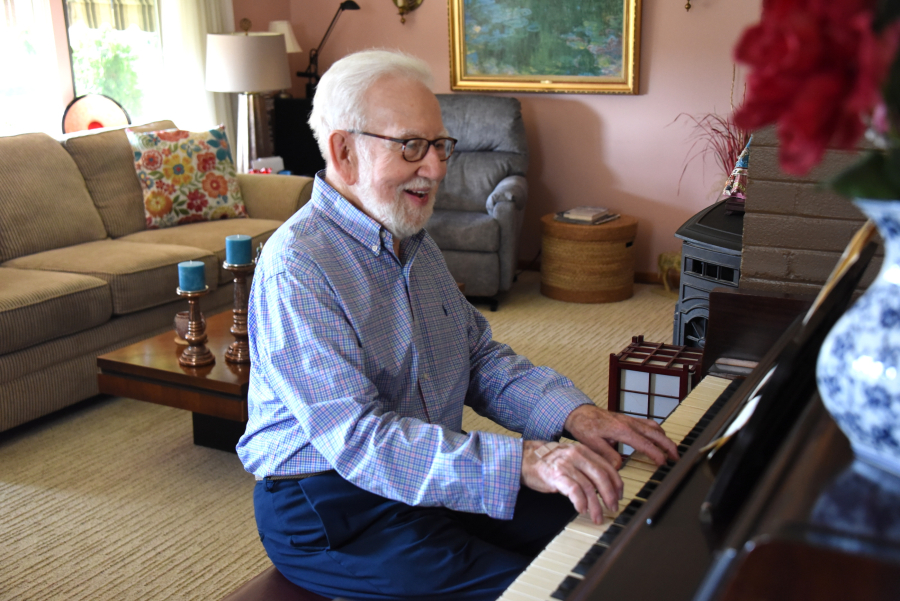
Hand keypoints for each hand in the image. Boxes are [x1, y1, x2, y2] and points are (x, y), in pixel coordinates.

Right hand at [521, 440, 622, 523]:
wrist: (524, 457)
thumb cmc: (547, 460)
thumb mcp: (570, 456)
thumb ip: (586, 465)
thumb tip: (603, 484)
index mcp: (583, 450)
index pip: (607, 467)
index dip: (616, 483)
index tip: (619, 495)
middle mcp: (576, 455)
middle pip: (601, 477)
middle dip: (609, 495)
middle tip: (612, 508)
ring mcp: (566, 465)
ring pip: (588, 487)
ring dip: (595, 505)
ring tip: (597, 516)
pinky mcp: (556, 475)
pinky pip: (574, 490)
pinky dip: (580, 502)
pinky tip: (582, 510)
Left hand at [564, 404, 678, 468]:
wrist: (579, 412)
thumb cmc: (584, 427)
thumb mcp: (592, 444)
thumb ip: (607, 455)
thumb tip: (620, 466)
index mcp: (621, 430)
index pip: (645, 444)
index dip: (656, 454)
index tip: (664, 464)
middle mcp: (629, 423)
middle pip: (655, 434)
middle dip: (668, 445)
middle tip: (676, 458)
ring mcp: (630, 419)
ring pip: (654, 427)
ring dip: (664, 438)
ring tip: (671, 450)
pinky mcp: (628, 419)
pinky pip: (648, 423)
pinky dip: (657, 431)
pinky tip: (659, 438)